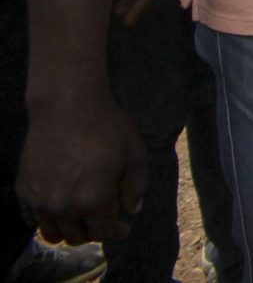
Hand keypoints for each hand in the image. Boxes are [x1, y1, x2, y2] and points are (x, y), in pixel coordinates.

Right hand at [17, 90, 144, 245]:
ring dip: (69, 231)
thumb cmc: (107, 128)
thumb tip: (132, 210)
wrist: (67, 107)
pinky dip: (46, 220)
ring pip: (53, 234)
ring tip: (80, 218)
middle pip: (77, 237)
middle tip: (102, 221)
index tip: (124, 227)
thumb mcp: (134, 154)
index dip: (117, 232)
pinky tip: (58, 208)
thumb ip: (136, 186)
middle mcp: (64, 207)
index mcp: (94, 201)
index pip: (105, 233)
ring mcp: (40, 201)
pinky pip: (33, 219)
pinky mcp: (24, 191)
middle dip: (94, 232)